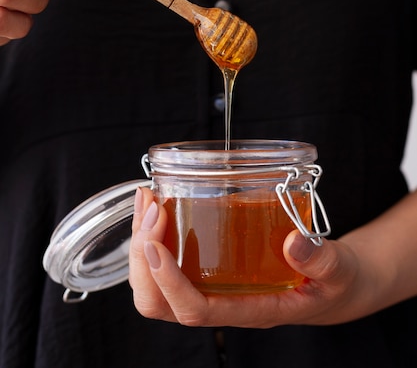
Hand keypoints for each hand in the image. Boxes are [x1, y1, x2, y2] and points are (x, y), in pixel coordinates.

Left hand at [129, 187, 375, 327]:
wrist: (336, 285)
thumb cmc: (334, 281)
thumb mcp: (337, 269)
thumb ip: (320, 258)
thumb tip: (293, 242)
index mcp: (253, 310)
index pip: (196, 310)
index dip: (168, 281)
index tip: (155, 242)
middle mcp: (225, 304)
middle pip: (161, 303)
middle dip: (143, 257)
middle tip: (150, 208)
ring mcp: (214, 289)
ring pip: (155, 288)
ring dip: (141, 245)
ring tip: (146, 201)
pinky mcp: (212, 272)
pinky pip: (167, 266)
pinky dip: (152, 237)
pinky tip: (158, 206)